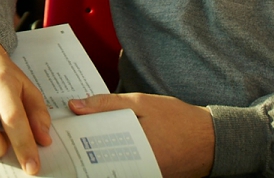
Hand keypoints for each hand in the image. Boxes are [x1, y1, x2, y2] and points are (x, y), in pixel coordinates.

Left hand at [70, 93, 214, 177]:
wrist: (210, 141)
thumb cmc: (177, 119)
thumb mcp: (142, 103)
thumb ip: (107, 104)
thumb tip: (75, 106)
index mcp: (131, 147)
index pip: (94, 147)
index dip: (77, 139)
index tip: (63, 132)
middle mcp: (135, 167)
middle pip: (100, 160)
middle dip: (86, 149)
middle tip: (72, 139)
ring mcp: (142, 174)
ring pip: (110, 166)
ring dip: (99, 155)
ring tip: (87, 143)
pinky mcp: (147, 177)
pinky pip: (124, 169)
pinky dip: (115, 160)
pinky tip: (109, 149)